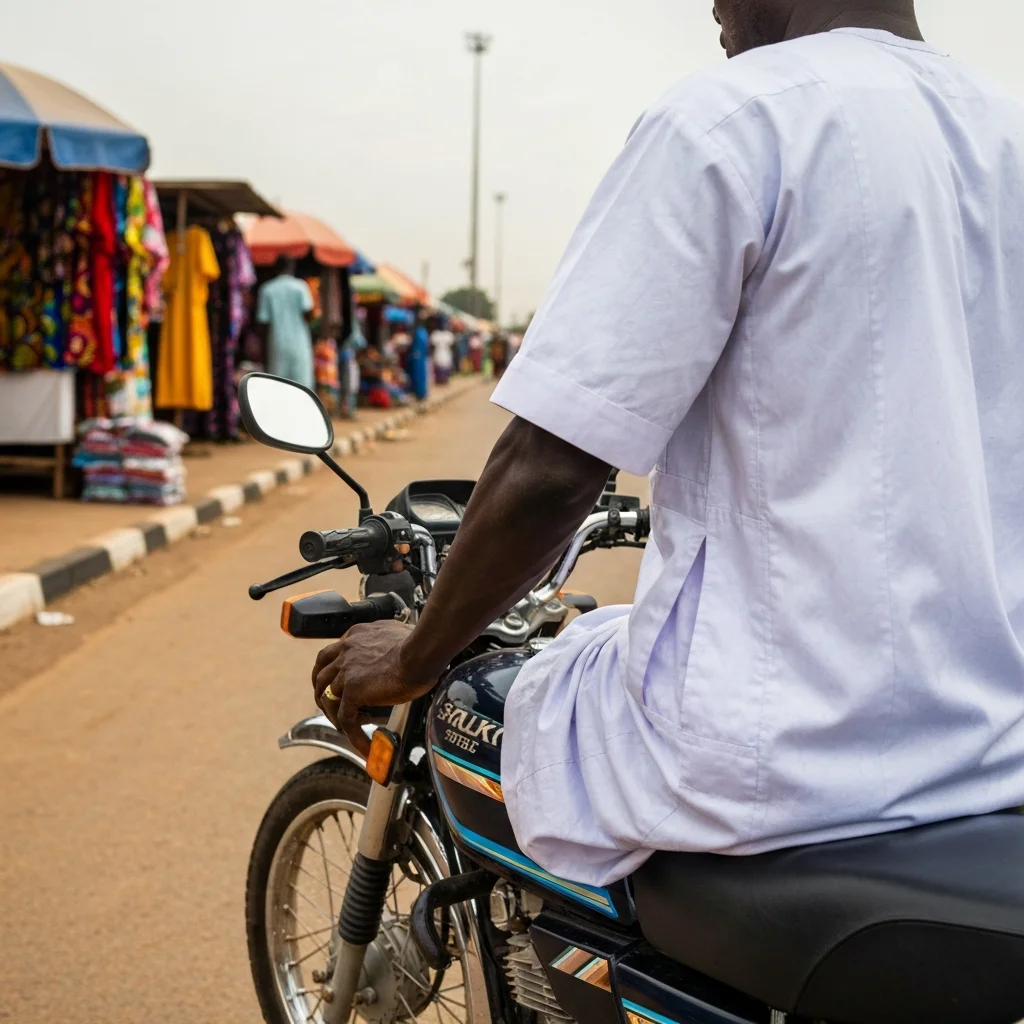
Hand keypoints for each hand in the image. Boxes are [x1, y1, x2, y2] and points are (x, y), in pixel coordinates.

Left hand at [311, 620, 432, 756]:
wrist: (421, 652)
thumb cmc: (418, 643)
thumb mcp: (397, 634)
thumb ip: (388, 639)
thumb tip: (399, 646)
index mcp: (355, 636)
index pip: (332, 653)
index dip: (330, 669)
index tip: (336, 679)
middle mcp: (346, 651)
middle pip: (321, 673)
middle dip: (320, 690)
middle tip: (328, 704)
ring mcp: (346, 672)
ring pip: (328, 698)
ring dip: (332, 714)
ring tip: (343, 728)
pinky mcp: (353, 691)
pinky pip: (345, 718)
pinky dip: (353, 735)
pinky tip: (364, 746)